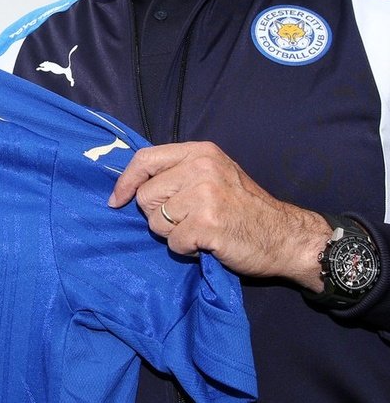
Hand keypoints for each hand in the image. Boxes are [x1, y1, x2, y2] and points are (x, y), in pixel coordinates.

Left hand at [108, 141, 330, 289]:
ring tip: (200, 230)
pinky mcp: (207, 224)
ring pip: (155, 222)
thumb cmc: (245, 208)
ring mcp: (205, 196)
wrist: (286, 236)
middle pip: (145, 195)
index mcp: (200, 152)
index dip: (125, 181)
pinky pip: (173, 242)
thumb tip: (130, 183)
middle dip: (157, 214)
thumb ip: (178, 172)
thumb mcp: (215, 174)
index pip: (144, 159)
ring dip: (173, 234)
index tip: (117, 199)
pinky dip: (186, 249)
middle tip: (187, 220)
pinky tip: (208, 244)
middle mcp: (201, 168)